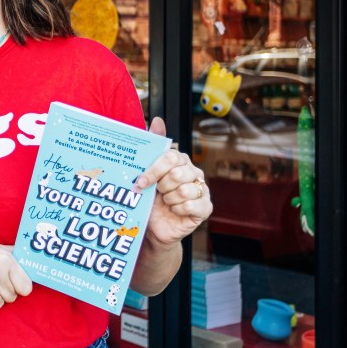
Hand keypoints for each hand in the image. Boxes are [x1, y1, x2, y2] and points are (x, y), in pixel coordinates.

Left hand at [134, 117, 212, 246]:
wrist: (154, 226)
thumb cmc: (150, 198)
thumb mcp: (147, 172)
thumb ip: (153, 146)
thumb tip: (158, 120)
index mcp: (180, 161)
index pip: (170, 157)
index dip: (154, 170)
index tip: (141, 181)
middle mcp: (193, 172)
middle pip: (176, 174)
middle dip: (162, 186)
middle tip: (157, 192)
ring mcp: (201, 189)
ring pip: (184, 190)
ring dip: (169, 199)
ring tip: (166, 202)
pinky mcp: (205, 207)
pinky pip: (191, 205)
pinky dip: (178, 209)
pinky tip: (175, 210)